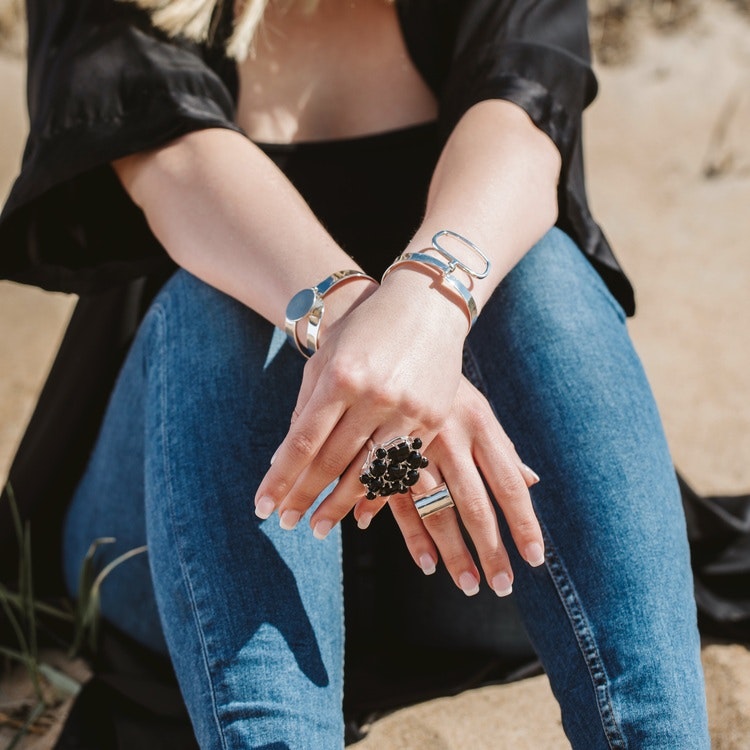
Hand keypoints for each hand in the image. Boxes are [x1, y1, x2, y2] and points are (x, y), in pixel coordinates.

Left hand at [254, 268, 468, 535]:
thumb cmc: (366, 329)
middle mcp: (374, 395)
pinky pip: (401, 466)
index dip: (281, 479)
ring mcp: (406, 409)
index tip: (262, 508)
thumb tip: (283, 459)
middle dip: (306, 496)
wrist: (426, 305)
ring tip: (318, 527)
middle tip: (288, 524)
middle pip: (332, 462)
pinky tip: (360, 511)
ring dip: (340, 505)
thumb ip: (306, 406)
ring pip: (368, 471)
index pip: (303, 442)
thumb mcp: (327, 358)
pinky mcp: (432, 418)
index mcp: (340, 376)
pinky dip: (379, 491)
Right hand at [354, 377, 544, 595]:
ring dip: (450, 550)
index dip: (523, 522)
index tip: (534, 557)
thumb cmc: (445, 387)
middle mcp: (451, 438)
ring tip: (466, 583)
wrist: (394, 346)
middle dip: (489, 548)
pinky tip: (424, 560)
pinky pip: (398, 499)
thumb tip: (533, 481)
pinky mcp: (386, 452)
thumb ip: (504, 448)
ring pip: (436, 508)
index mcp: (481, 426)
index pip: (509, 483)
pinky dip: (410, 532)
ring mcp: (416, 446)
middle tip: (500, 586)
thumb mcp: (479, 409)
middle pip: (474, 503)